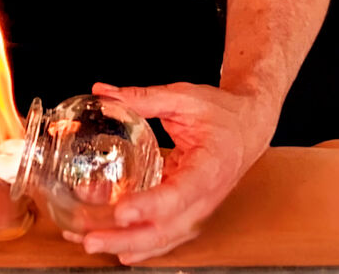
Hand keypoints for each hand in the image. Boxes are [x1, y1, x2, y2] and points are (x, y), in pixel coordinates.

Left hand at [65, 81, 275, 263]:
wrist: (248, 129)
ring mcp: (197, 209)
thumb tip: (103, 92)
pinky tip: (115, 247)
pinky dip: (139, 244)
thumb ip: (143, 98)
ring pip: (163, 238)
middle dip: (127, 238)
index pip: (179, 194)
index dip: (149, 206)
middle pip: (166, 229)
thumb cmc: (222, 114)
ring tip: (90, 242)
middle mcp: (204, 197)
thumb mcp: (184, 98)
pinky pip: (164, 234)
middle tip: (90, 238)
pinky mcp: (187, 211)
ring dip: (127, 245)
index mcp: (209, 167)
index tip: (122, 211)